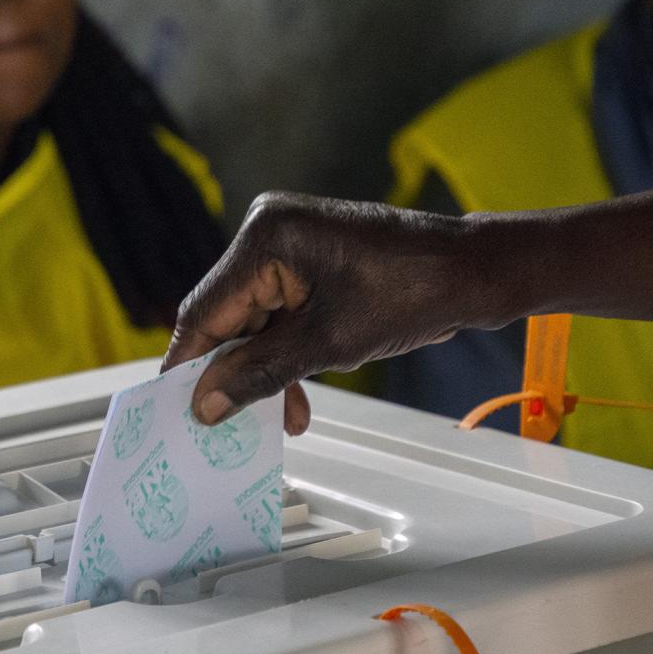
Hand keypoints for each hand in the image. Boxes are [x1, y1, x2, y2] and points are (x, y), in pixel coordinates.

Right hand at [162, 192, 514, 434]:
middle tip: (233, 424)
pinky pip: (280, 310)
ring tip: (287, 417)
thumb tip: (207, 403)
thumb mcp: (327, 344)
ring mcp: (290, 242)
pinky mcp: (309, 257)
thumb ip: (258, 373)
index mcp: (267, 236)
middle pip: (228, 316)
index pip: (206, 310)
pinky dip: (286, 349)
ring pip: (255, 320)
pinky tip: (298, 390)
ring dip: (265, 368)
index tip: (180, 411)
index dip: (192, 365)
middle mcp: (270, 229)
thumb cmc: (412, 292)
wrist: (471, 272)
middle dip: (236, 372)